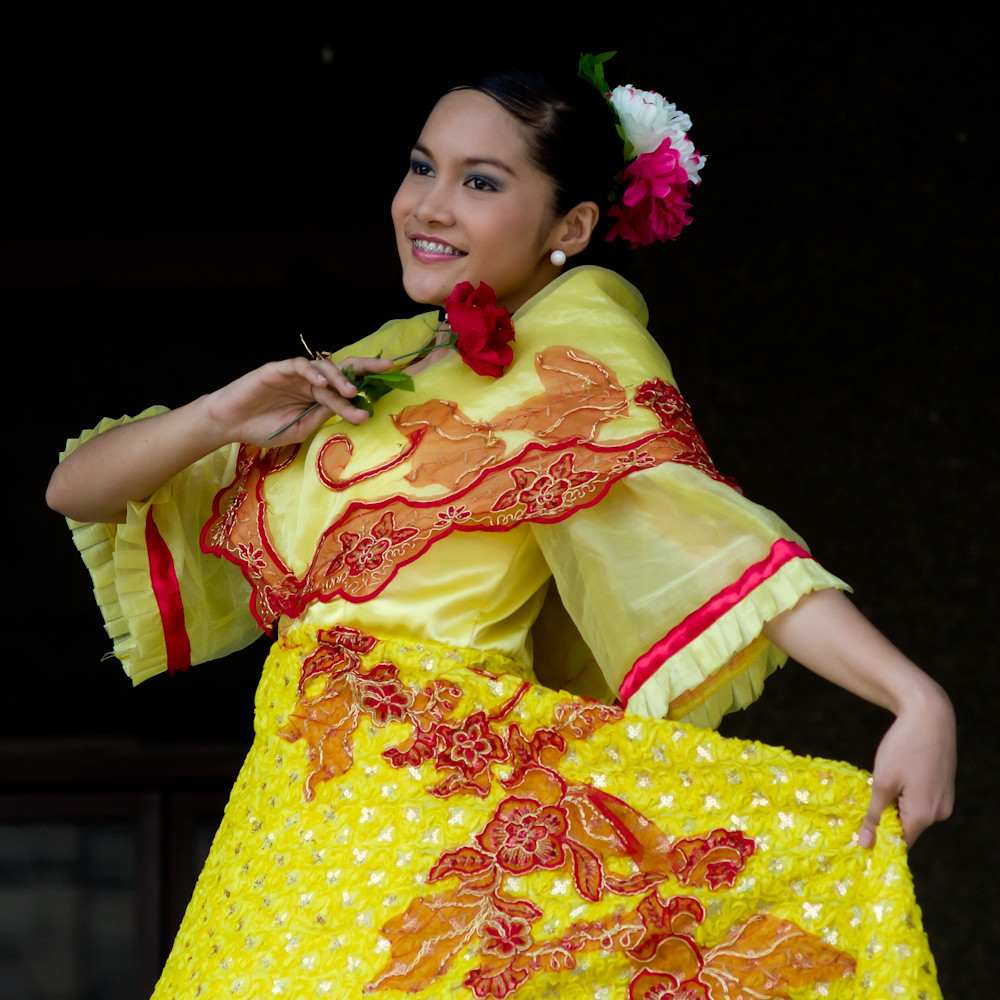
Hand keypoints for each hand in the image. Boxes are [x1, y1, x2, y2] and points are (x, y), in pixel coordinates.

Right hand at [203, 355, 393, 445]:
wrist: (231, 425)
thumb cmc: (265, 428)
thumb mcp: (301, 429)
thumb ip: (323, 416)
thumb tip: (350, 407)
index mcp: (319, 397)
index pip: (346, 389)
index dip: (365, 390)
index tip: (387, 392)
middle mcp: (311, 382)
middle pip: (342, 370)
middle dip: (365, 367)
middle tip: (387, 367)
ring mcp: (295, 374)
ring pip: (323, 368)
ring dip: (339, 378)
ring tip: (350, 392)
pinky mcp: (277, 369)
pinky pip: (298, 366)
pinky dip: (312, 372)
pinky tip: (321, 383)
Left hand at [860, 680, 955, 848]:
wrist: (930, 716)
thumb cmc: (903, 747)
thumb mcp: (882, 781)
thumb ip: (875, 815)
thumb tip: (866, 845)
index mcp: (924, 815)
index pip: (899, 841)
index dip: (879, 837)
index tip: (859, 831)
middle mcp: (939, 813)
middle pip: (906, 826)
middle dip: (886, 816)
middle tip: (867, 797)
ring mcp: (945, 800)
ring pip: (913, 812)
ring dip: (895, 802)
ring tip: (884, 778)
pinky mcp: (944, 787)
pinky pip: (921, 800)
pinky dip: (906, 793)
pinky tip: (898, 773)